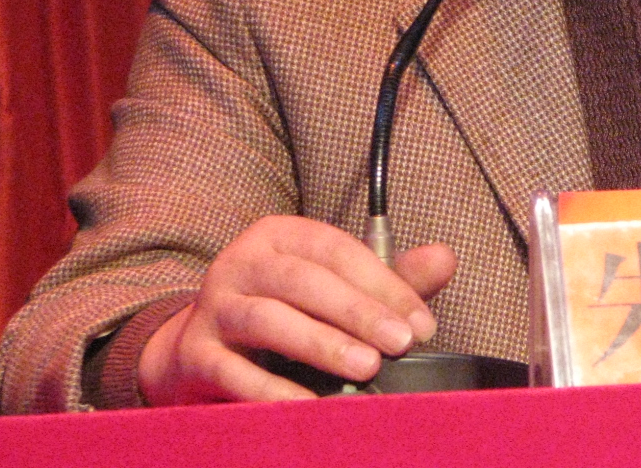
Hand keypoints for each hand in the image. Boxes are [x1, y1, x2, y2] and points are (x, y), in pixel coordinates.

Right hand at [138, 215, 456, 403]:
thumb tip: (445, 258)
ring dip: (320, 344)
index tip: (421, 323)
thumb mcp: (333, 288)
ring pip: (267, 319)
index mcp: (280, 236)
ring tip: (365, 367)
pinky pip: (234, 371)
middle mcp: (242, 263)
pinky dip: (273, 389)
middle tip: (400, 343)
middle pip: (303, 281)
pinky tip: (310, 404)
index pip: (336, 250)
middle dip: (357, 312)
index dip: (383, 284)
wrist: (196, 350)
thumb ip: (388, 278)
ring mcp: (213, 307)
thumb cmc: (282, 312)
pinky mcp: (195, 353)